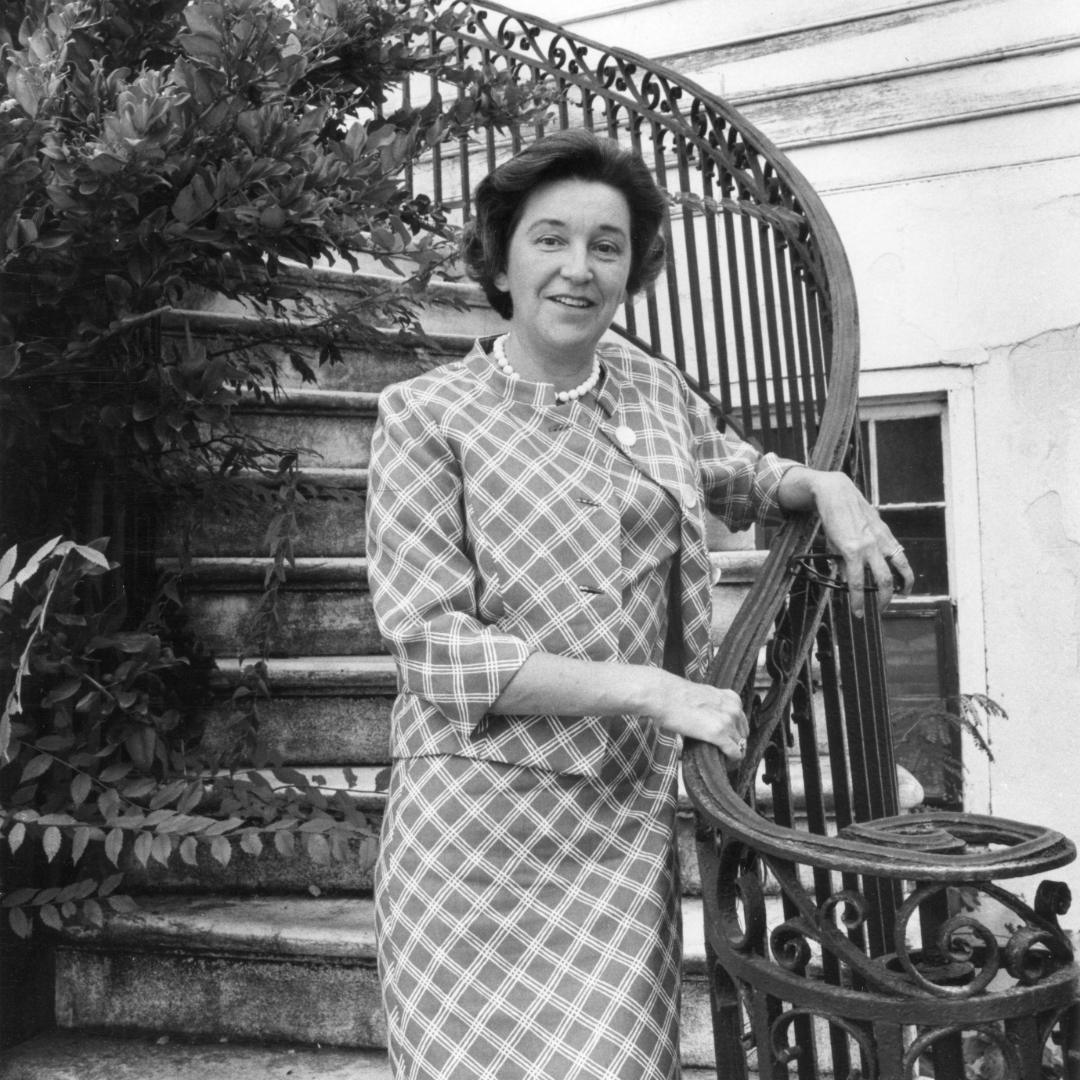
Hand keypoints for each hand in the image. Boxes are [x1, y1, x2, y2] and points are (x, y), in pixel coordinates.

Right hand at [645, 676, 748, 761]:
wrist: (664, 695)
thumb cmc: (676, 696)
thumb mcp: (703, 696)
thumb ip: (713, 707)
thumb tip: (710, 722)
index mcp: (732, 698)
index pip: (742, 721)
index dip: (734, 733)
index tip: (726, 741)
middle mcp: (734, 708)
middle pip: (743, 734)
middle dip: (735, 744)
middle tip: (722, 752)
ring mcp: (728, 721)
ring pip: (741, 745)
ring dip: (733, 754)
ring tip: (722, 759)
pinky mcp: (719, 734)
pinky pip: (735, 753)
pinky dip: (732, 761)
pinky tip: (725, 764)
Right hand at [803, 471, 914, 615]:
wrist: (835, 492)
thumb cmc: (845, 509)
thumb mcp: (856, 530)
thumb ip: (855, 552)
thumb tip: (846, 577)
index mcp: (885, 537)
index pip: (902, 561)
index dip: (906, 579)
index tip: (904, 590)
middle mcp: (881, 543)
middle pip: (895, 575)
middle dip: (893, 595)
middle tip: (886, 606)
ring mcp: (868, 547)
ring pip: (881, 580)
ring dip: (878, 600)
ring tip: (868, 612)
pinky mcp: (851, 550)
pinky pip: (855, 580)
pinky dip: (856, 597)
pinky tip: (854, 606)